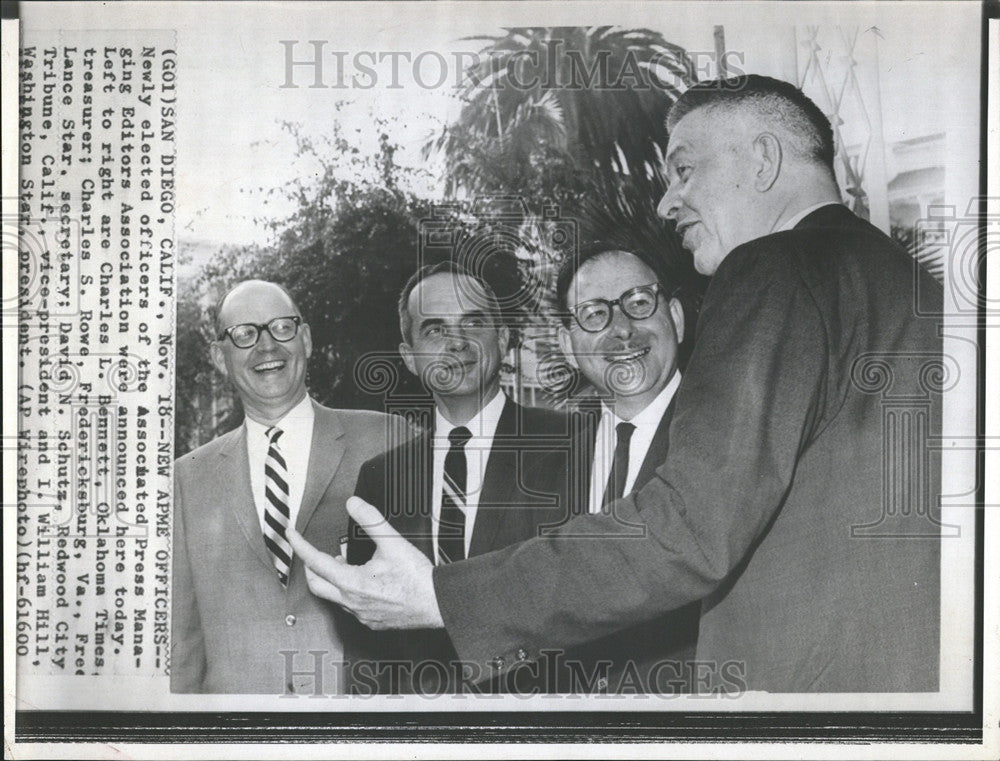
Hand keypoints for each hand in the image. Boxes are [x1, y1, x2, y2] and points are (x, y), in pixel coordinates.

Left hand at [287, 496, 443, 629]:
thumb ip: (370, 520)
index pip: (315, 562)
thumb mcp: (392, 542)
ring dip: (332, 578)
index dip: (300, 545)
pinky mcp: (371, 622)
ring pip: (333, 596)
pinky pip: (349, 606)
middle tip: (313, 552)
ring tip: (342, 563)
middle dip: (311, 566)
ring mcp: (360, 615)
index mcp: (351, 582)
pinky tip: (362, 582)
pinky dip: (347, 591)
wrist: (437, 604)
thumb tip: (354, 504)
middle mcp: (351, 602)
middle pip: (316, 584)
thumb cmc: (417, 579)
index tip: (291, 535)